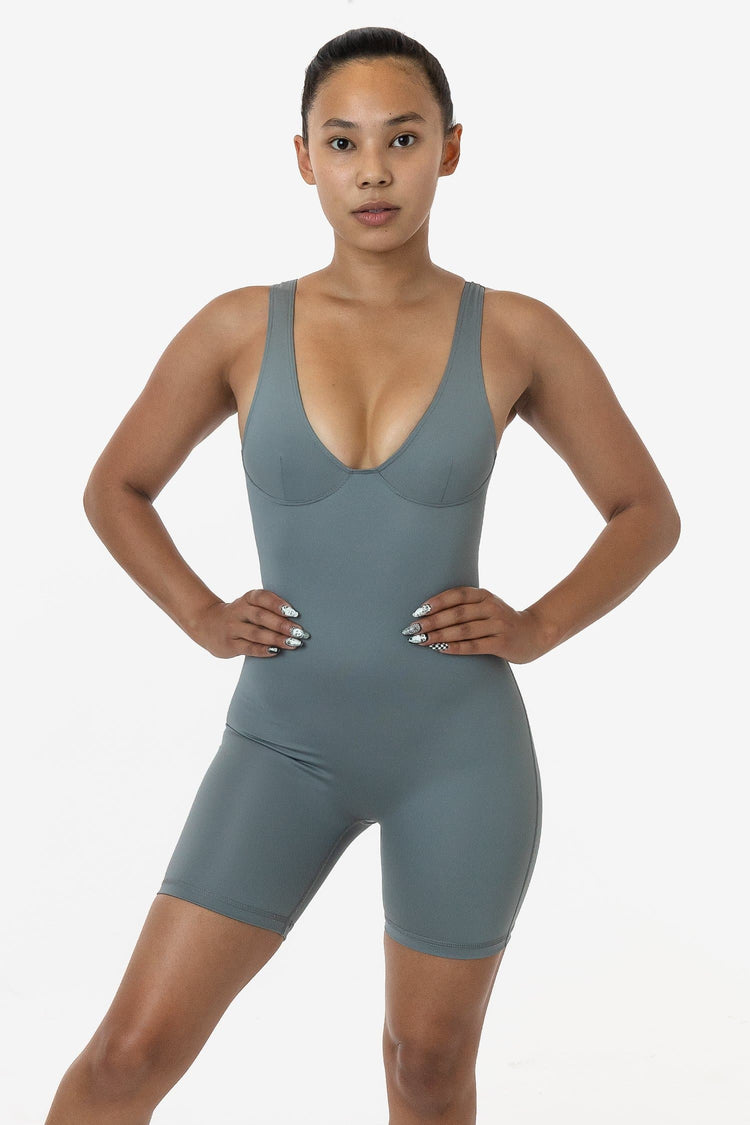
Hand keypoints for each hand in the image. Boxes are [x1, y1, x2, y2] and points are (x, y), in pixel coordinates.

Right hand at [190, 590, 309, 658]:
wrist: (205, 623)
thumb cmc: (239, 615)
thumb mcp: (248, 605)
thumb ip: (267, 608)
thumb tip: (296, 619)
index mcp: (246, 599)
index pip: (261, 597)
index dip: (277, 604)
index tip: (294, 612)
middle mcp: (238, 611)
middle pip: (261, 616)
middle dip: (281, 624)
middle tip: (299, 631)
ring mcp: (232, 628)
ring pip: (256, 633)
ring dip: (276, 639)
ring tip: (293, 643)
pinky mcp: (229, 644)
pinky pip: (248, 647)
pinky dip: (263, 650)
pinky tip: (276, 651)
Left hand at [401, 586, 552, 664]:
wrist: (535, 633)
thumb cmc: (501, 621)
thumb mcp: (486, 607)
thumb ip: (464, 606)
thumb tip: (427, 613)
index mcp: (484, 595)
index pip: (457, 594)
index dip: (436, 602)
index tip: (417, 612)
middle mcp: (491, 607)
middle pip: (457, 613)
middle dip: (432, 621)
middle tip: (412, 629)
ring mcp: (498, 625)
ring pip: (463, 630)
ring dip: (439, 635)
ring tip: (421, 640)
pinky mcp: (502, 643)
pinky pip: (474, 645)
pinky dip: (455, 647)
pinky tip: (440, 649)